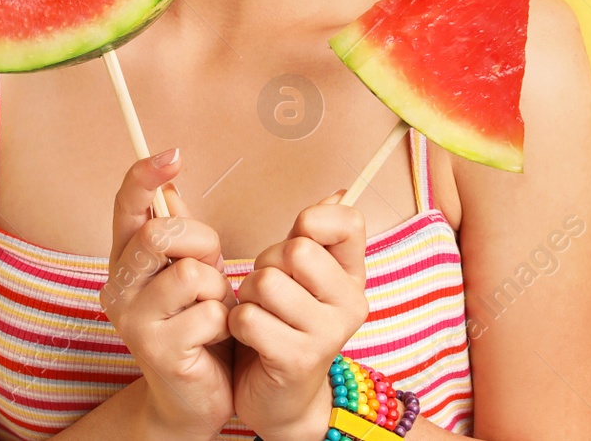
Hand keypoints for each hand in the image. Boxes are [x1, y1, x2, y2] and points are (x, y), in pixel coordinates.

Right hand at [100, 150, 235, 438]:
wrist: (196, 395)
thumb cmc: (199, 323)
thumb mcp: (194, 269)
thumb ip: (181, 231)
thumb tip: (170, 179)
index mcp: (126, 259)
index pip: (126, 206)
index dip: (145, 176)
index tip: (173, 154)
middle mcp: (117, 286)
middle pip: (160, 234)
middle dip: (202, 243)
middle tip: (212, 267)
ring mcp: (132, 320)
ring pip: (190, 274)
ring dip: (217, 289)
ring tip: (212, 308)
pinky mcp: (156, 350)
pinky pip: (208, 313)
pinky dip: (223, 322)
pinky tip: (214, 338)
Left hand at [230, 192, 368, 440]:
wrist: (282, 399)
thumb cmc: (284, 326)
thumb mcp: (303, 278)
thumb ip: (316, 236)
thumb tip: (341, 192)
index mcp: (354, 276)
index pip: (348, 221)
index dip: (312, 221)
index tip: (297, 243)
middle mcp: (351, 302)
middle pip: (296, 249)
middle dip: (266, 265)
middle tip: (267, 291)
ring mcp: (328, 333)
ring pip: (266, 283)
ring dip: (247, 297)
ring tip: (257, 314)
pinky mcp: (299, 359)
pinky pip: (249, 318)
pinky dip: (236, 325)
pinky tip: (249, 338)